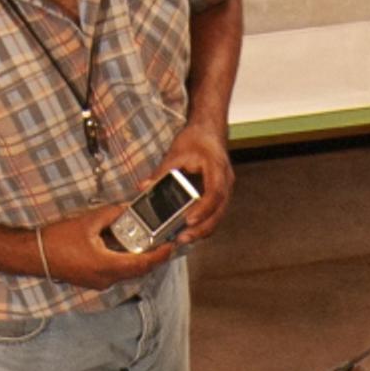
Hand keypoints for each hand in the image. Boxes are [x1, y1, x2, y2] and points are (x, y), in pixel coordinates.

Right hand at [31, 207, 171, 288]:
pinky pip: (117, 273)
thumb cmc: (58, 240)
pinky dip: (126, 262)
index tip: (170, 246)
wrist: (35, 255)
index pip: (142, 264)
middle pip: (138, 271)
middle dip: (153, 258)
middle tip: (163, 243)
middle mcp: (106, 279)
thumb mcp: (88, 221)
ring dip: (139, 261)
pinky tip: (126, 249)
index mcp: (107, 265)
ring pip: (128, 273)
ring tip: (148, 244)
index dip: (159, 256)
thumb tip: (128, 209)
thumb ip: (112, 214)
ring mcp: (99, 282)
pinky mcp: (94, 281)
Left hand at [161, 119, 234, 240]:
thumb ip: (162, 172)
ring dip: (202, 230)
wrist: (210, 131)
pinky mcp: (220, 196)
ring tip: (182, 239)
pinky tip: (188, 231)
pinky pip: (214, 214)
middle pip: (219, 212)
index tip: (189, 221)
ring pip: (218, 216)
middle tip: (182, 238)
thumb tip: (143, 188)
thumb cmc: (197, 139)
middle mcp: (226, 182)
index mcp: (217, 168)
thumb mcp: (176, 152)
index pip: (215, 194)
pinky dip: (203, 224)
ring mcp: (225, 190)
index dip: (203, 210)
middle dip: (202, 228)